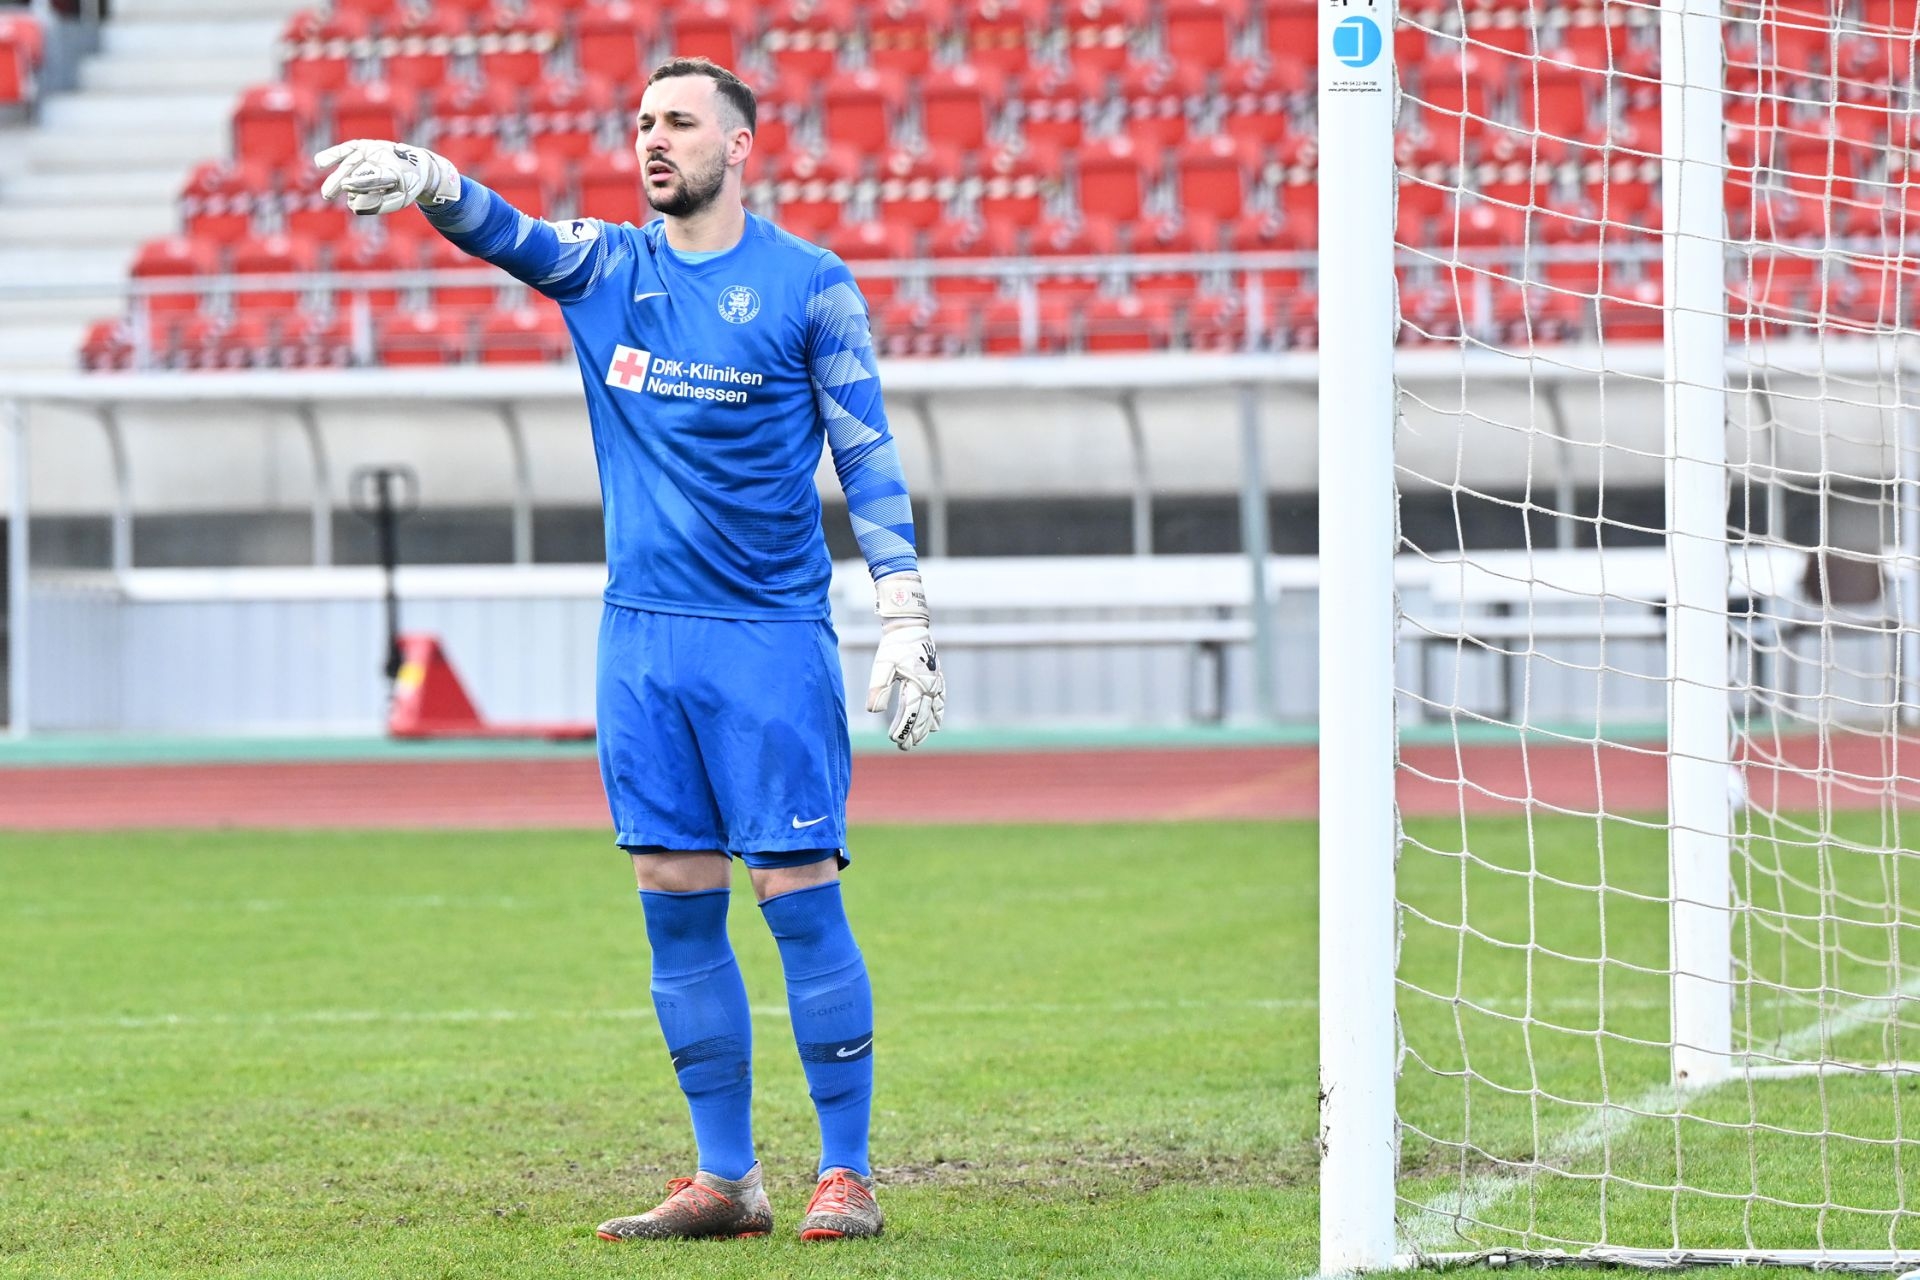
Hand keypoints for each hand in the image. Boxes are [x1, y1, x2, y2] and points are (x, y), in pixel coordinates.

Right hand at [314, 139, 460, 214]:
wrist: (417, 165)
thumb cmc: (406, 185)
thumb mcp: (399, 199)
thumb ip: (378, 205)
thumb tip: (354, 207)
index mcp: (397, 171)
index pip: (376, 176)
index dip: (360, 181)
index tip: (347, 186)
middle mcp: (383, 157)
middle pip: (358, 169)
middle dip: (341, 181)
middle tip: (327, 195)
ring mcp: (373, 149)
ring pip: (350, 161)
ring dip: (336, 176)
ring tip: (326, 194)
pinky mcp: (366, 146)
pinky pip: (347, 149)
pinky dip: (334, 154)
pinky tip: (319, 162)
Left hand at [866, 572, 944, 750]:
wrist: (911, 627)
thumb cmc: (894, 646)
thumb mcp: (882, 665)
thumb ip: (878, 688)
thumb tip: (873, 711)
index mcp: (916, 683)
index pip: (911, 712)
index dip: (903, 728)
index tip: (894, 739)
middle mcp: (930, 687)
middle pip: (924, 717)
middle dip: (914, 733)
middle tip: (903, 747)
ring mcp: (936, 684)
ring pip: (934, 713)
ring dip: (925, 728)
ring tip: (916, 741)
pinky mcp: (938, 680)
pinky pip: (941, 703)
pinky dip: (937, 716)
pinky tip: (933, 725)